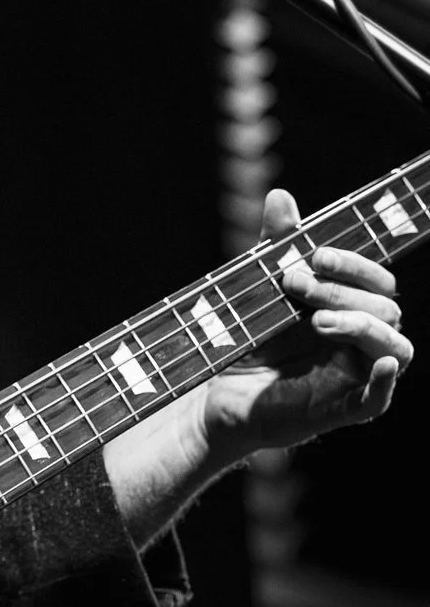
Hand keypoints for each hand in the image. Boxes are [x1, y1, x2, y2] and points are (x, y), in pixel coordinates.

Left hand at [201, 188, 412, 460]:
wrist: (212, 392)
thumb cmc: (247, 338)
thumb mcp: (259, 288)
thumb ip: (275, 247)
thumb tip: (282, 196)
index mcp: (350, 309)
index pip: (378, 282)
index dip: (356, 265)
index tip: (315, 253)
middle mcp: (361, 341)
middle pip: (385, 309)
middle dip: (342, 291)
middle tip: (293, 281)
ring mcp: (354, 377)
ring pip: (394, 348)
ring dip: (361, 325)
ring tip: (317, 319)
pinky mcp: (340, 410)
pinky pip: (378, 400)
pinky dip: (385, 381)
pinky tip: (379, 363)